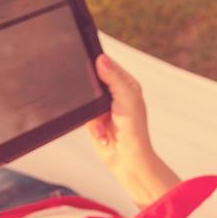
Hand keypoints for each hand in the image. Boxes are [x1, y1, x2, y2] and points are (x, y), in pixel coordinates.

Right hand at [87, 53, 152, 171]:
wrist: (126, 158)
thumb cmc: (134, 130)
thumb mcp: (126, 98)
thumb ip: (114, 78)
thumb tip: (101, 59)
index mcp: (126, 84)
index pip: (109, 65)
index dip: (98, 62)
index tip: (88, 63)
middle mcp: (114, 93)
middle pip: (94, 80)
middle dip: (92, 90)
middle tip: (100, 103)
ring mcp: (103, 107)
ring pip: (86, 97)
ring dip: (93, 113)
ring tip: (104, 124)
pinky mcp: (93, 119)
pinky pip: (83, 114)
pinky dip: (91, 124)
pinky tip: (102, 133)